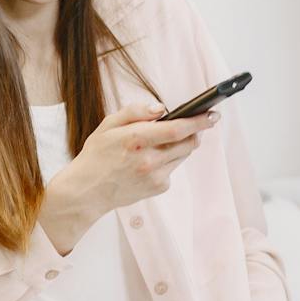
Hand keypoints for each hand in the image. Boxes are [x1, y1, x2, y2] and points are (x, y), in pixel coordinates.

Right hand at [41, 102, 218, 251]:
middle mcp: (149, 160)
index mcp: (136, 139)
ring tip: (159, 144)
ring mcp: (155, 176)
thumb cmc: (97, 155)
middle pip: (188, 143)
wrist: (87, 191)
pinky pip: (172, 169)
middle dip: (194, 132)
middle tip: (194, 125)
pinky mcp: (159, 187)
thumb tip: (161, 108)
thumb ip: (135, 112)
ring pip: (182, 155)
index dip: (199, 121)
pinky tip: (148, 162)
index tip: (212, 115)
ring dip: (178, 146)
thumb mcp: (108, 125)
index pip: (178, 129)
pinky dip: (167, 161)